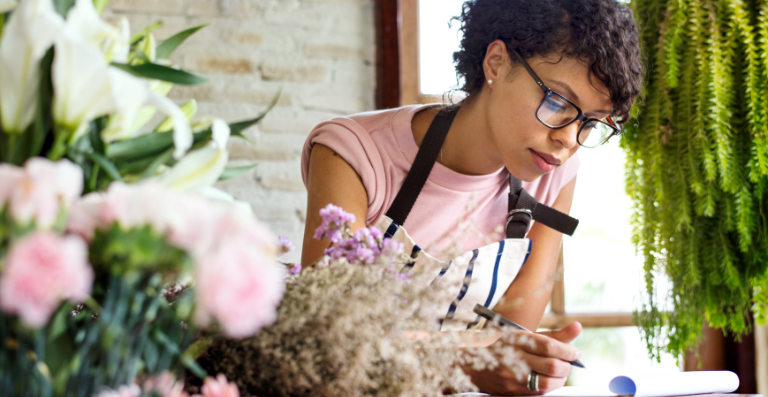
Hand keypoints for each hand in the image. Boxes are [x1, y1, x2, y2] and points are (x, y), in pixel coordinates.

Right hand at [465, 322, 581, 394]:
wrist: (474, 364)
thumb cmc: (506, 347)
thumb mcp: (526, 336)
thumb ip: (553, 335)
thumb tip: (578, 327)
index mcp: (516, 339)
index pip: (549, 345)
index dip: (567, 350)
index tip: (575, 352)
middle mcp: (514, 357)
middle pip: (551, 365)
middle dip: (566, 366)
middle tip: (569, 363)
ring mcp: (512, 376)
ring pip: (548, 382)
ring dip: (561, 378)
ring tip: (560, 372)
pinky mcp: (512, 391)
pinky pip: (539, 391)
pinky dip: (549, 386)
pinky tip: (548, 379)